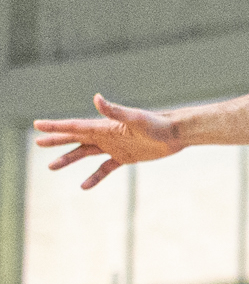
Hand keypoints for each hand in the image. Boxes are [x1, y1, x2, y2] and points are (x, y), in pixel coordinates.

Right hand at [32, 95, 181, 189]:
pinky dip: (94, 177)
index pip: (74, 126)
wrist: (175, 134)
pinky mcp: (125, 157)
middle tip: (38, 143)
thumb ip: (114, 111)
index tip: (37, 125)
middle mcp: (105, 136)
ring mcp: (114, 147)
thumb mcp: (134, 118)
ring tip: (51, 167)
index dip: (55, 126)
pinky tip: (84, 186)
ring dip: (69, 159)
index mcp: (104, 127)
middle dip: (56, 140)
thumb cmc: (156, 124)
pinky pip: (105, 168)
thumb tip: (96, 97)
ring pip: (85, 153)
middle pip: (75, 138)